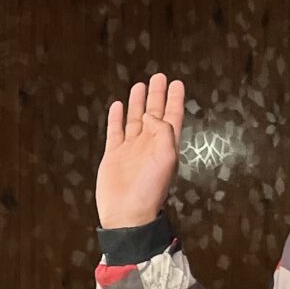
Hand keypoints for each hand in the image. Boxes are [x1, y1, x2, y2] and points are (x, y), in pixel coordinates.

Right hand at [97, 74, 185, 229]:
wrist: (127, 212)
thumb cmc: (150, 188)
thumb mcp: (166, 156)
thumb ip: (162, 130)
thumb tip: (150, 114)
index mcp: (166, 145)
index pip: (172, 116)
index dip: (174, 99)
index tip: (176, 82)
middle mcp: (149, 144)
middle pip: (154, 113)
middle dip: (157, 95)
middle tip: (158, 76)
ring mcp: (130, 149)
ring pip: (135, 119)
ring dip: (137, 103)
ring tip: (139, 86)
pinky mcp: (113, 155)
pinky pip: (115, 131)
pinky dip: (116, 118)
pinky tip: (117, 106)